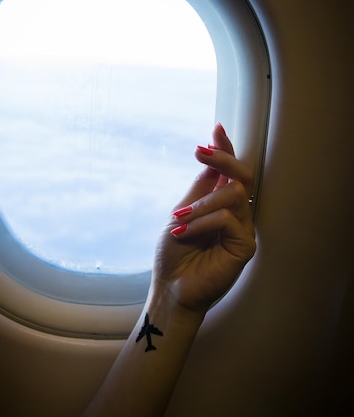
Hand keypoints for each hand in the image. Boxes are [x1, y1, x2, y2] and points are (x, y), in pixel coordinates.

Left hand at [153, 124, 255, 314]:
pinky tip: (184, 233)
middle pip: (243, 175)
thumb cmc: (174, 254)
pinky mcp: (245, 246)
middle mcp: (235, 214)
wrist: (171, 288)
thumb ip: (200, 188)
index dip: (226, 149)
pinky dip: (203, 222)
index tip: (216, 128)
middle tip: (200, 151)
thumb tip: (211, 158)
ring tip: (179, 218)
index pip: (230, 172)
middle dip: (223, 158)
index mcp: (220, 204)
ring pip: (233, 195)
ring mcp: (242, 229)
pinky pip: (228, 219)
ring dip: (202, 203)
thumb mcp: (182, 213)